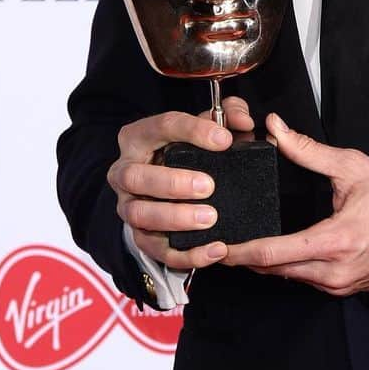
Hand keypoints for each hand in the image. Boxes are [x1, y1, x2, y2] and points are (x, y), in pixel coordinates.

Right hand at [107, 97, 255, 270]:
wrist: (167, 187)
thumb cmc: (188, 152)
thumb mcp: (205, 128)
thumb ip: (227, 116)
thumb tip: (242, 122)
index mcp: (139, 137)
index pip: (161, 126)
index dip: (193, 131)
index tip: (225, 140)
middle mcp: (125, 171)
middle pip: (136, 176)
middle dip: (172, 182)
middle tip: (209, 186)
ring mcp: (129, 205)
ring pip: (140, 214)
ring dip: (175, 218)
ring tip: (210, 218)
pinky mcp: (141, 236)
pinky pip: (158, 250)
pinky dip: (186, 253)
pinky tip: (215, 249)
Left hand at [218, 114, 368, 295]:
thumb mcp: (355, 168)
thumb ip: (308, 151)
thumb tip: (277, 130)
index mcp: (334, 242)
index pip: (273, 254)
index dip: (240, 253)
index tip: (217, 248)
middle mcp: (335, 272)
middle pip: (274, 271)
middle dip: (245, 260)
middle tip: (218, 246)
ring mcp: (342, 285)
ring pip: (291, 278)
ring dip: (267, 265)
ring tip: (242, 247)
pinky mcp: (349, 289)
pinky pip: (309, 280)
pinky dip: (290, 267)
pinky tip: (279, 252)